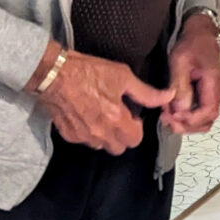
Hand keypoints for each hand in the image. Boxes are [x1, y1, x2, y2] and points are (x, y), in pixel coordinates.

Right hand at [36, 49, 173, 153]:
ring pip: (101, 146)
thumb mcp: (122, 76)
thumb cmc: (86, 71)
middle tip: (118, 117)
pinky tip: (86, 115)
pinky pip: (84, 141)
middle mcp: (100, 133)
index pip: (135, 140)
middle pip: (119, 147)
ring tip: (101, 115)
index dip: (137, 128)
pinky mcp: (68, 135)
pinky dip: (88, 133)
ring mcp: (82, 136)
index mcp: (115, 119)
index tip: (132, 115)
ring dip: (105, 136)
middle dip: (122, 135)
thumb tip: (167, 96)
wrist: (52, 73)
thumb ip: (146, 92)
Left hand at [164, 13, 219, 135]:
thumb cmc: (192, 44)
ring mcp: (212, 94)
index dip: (190, 119)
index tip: (172, 116)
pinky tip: (171, 110)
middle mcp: (216, 93)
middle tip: (166, 120)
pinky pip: (199, 112)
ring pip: (203, 120)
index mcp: (213, 84)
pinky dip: (186, 116)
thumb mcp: (181, 61)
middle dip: (186, 126)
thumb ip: (180, 85)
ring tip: (167, 116)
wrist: (201, 34)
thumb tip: (180, 109)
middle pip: (207, 121)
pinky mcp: (205, 94)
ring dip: (185, 123)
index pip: (208, 113)